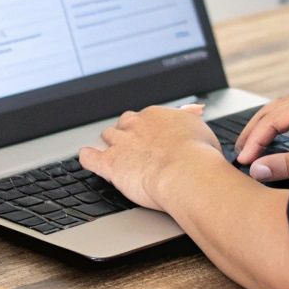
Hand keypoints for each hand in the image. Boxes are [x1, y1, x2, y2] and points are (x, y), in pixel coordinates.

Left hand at [79, 105, 223, 211]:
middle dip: (127, 133)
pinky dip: (87, 157)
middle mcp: (136, 125)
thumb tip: (193, 116)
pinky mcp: (110, 164)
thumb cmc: (199, 156)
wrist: (186, 172)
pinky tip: (88, 158)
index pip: (145, 117)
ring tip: (114, 153)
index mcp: (156, 116)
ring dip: (110, 144)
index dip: (148, 129)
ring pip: (107, 136)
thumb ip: (191, 122)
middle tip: (135, 146)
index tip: (152, 138)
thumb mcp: (201, 130)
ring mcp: (121, 143)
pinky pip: (89, 157)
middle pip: (124, 123)